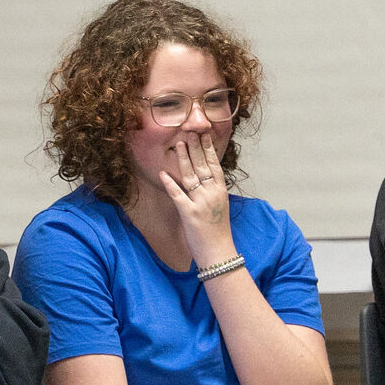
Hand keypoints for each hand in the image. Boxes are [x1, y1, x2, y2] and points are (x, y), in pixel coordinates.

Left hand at [156, 131, 235, 267]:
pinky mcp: (189, 213)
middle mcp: (212, 194)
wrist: (219, 253)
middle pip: (202, 166)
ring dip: (184, 159)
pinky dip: (170, 183)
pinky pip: (177, 195)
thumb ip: (214, 192)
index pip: (215, 166)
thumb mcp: (220, 208)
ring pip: (190, 176)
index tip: (204, 135)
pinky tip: (163, 173)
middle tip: (189, 132)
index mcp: (221, 192)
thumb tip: (206, 179)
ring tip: (178, 144)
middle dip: (195, 148)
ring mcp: (201, 203)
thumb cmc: (219, 232)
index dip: (208, 150)